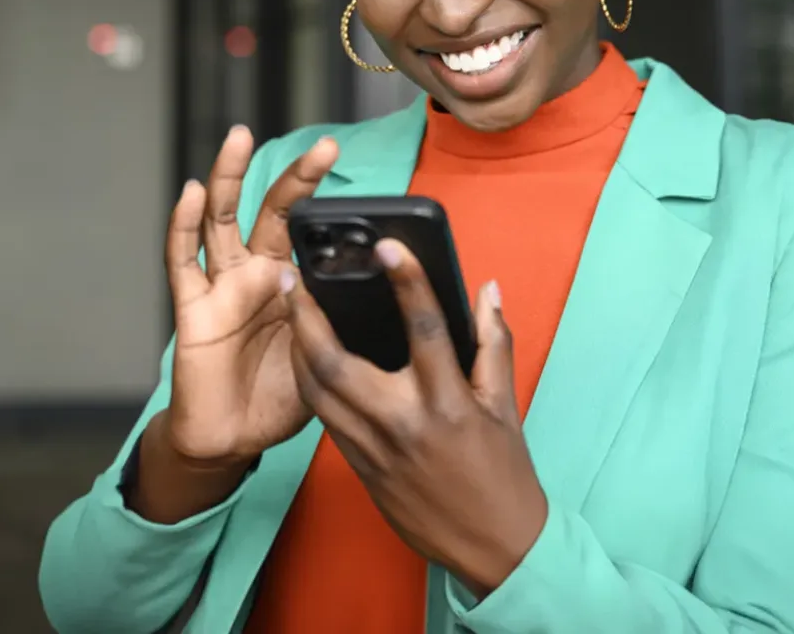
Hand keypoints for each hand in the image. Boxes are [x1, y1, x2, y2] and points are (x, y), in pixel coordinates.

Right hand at [162, 127, 338, 466]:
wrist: (233, 438)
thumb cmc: (280, 395)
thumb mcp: (325, 355)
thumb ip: (342, 324)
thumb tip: (385, 300)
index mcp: (291, 281)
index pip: (311, 228)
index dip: (332, 205)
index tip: (368, 182)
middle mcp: (256, 272)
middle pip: (273, 211)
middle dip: (297, 177)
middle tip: (325, 146)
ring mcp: (222, 285)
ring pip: (221, 220)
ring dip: (228, 177)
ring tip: (240, 137)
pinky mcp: (193, 308)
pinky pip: (183, 262)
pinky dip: (181, 225)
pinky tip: (188, 193)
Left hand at [286, 239, 547, 596]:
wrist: (493, 546)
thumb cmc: (503, 470)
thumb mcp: (505, 403)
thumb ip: (493, 341)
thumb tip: (486, 289)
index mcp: (449, 402)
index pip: (426, 329)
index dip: (408, 282)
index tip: (387, 247)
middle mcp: (405, 423)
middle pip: (339, 364)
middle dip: (308, 318)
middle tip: (292, 278)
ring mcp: (375, 450)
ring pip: (318, 393)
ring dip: (297, 346)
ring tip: (288, 308)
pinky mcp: (359, 468)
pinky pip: (324, 418)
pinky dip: (311, 382)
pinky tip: (305, 355)